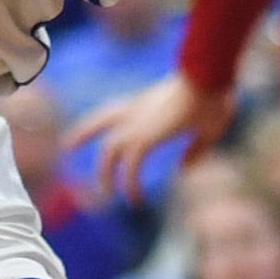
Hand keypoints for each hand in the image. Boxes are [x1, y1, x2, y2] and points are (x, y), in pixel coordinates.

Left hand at [68, 72, 233, 195]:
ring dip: (105, 174)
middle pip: (98, 121)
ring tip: (106, 195)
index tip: (98, 134)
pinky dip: (129, 185)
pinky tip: (136, 200)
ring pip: (108, 150)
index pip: (116, 111)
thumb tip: (182, 170)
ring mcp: (136, 123)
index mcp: (145, 103)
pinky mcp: (144, 138)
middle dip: (81, 134)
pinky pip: (129, 167)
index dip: (104, 123)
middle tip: (66, 147)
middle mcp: (135, 111)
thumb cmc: (213, 95)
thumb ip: (195, 150)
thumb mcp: (207, 128)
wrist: (208, 78)